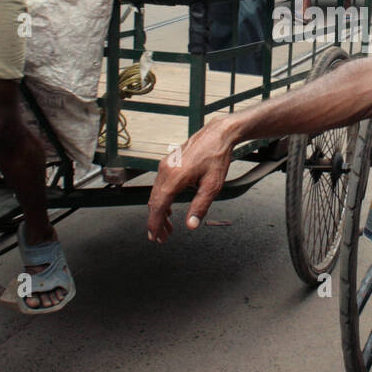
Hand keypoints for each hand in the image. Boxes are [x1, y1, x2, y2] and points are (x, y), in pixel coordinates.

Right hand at [146, 121, 235, 242]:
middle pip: (154, 202)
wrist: (217, 134)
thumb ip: (200, 206)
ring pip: (156, 194)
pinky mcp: (168, 163)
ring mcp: (165, 165)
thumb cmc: (217, 157)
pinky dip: (162, 200)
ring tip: (167, 228)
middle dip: (156, 221)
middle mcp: (165, 170)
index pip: (159, 206)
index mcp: (174, 177)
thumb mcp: (212, 185)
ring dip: (159, 212)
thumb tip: (191, 225)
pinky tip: (169, 209)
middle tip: (162, 238)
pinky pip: (160, 185)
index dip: (155, 224)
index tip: (155, 237)